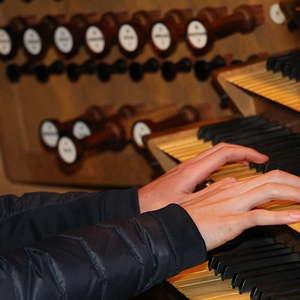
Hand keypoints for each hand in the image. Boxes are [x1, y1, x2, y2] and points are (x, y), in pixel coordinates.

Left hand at [138, 143, 267, 212]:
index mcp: (192, 171)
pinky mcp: (184, 173)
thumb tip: (226, 197)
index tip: (260, 158)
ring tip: (247, 164)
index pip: (224, 152)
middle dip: (242, 150)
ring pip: (214, 153)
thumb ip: (203, 200)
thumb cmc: (155, 206)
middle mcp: (190, 165)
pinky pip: (208, 161)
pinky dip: (222, 162)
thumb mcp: (182, 207)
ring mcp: (186, 168)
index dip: (245, 152)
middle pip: (221, 148)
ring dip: (232, 155)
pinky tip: (226, 173)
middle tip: (258, 159)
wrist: (137, 206)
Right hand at [182, 170, 299, 250]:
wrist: (172, 227)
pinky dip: (282, 216)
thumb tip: (235, 190)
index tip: (292, 186)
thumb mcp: (206, 200)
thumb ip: (222, 193)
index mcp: (227, 186)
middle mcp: (233, 191)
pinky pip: (261, 216)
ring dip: (294, 192)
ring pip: (270, 190)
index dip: (281, 180)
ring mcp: (233, 204)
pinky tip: (297, 216)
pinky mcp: (232, 220)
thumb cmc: (186, 216)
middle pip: (271, 178)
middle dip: (295, 181)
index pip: (261, 178)